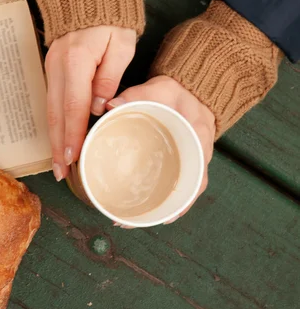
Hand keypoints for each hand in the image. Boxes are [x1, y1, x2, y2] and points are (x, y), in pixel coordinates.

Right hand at [45, 26, 135, 180]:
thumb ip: (110, 76)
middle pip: (56, 114)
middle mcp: (57, 68)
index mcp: (76, 61)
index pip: (73, 105)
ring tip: (59, 165)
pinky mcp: (52, 71)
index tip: (72, 157)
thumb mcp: (120, 44)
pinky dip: (55, 125)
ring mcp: (51, 69)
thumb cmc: (111, 21)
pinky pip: (52, 103)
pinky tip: (60, 141)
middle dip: (58, 146)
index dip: (72, 134)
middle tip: (61, 173)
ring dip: (54, 139)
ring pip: (50, 111)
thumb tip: (99, 107)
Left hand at [107, 75, 215, 226]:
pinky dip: (155, 198)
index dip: (183, 201)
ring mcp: (188, 162)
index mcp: (199, 139)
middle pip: (185, 192)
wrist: (190, 90)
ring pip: (176, 193)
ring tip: (125, 219)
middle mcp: (198, 156)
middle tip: (130, 220)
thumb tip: (109, 105)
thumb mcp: (160, 89)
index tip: (164, 216)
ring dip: (155, 209)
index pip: (199, 177)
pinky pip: (170, 185)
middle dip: (162, 211)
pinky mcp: (177, 162)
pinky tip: (135, 207)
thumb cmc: (176, 92)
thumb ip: (136, 94)